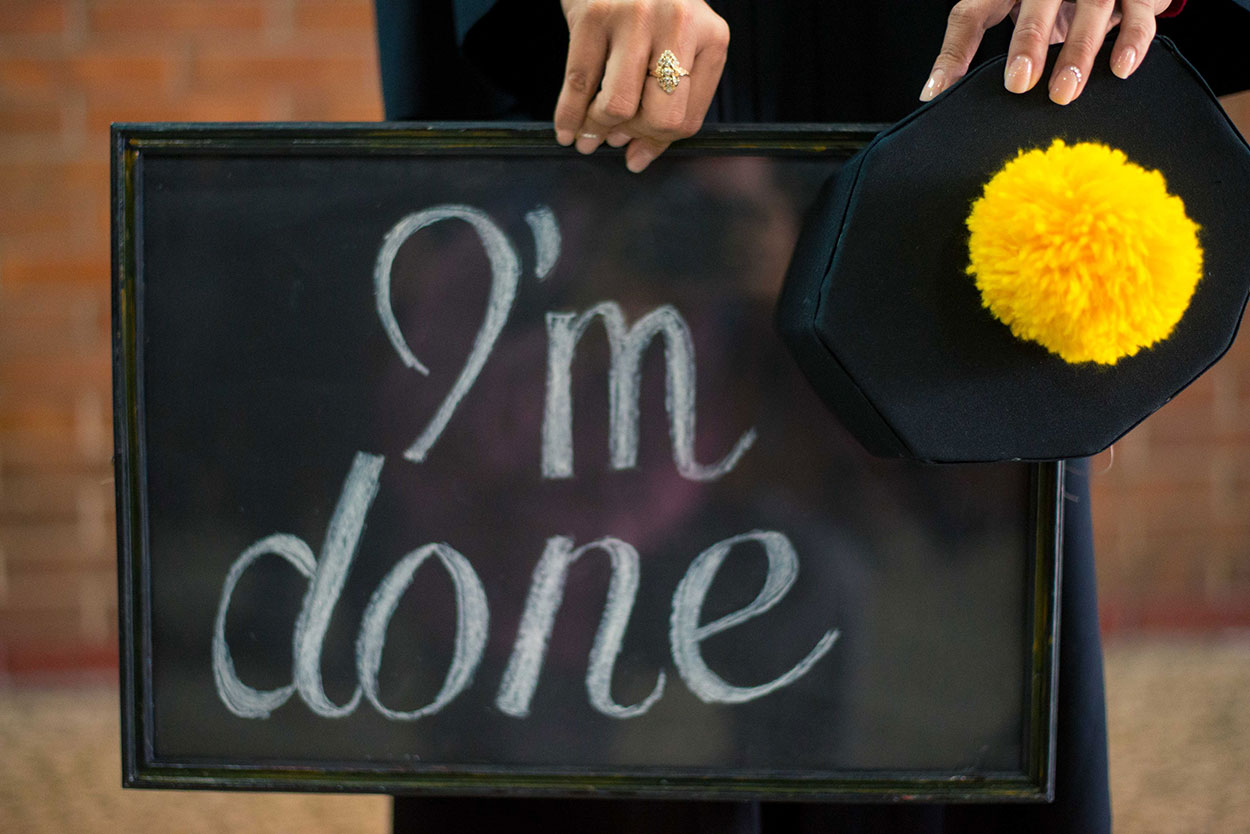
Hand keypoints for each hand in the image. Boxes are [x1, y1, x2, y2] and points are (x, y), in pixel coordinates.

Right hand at [554, 0, 729, 172]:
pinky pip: (578, 83)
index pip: (688, 118)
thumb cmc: (650, 7)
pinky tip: (565, 130)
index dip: (657, 142)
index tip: (634, 150)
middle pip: (659, 117)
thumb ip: (668, 102)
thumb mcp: (676, 44)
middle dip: (630, 135)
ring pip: (618, 105)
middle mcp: (679, 25)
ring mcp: (635, 18)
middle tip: (612, 137)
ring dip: (597, 128)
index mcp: (710, 37)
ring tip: (587, 133)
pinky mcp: (593, 14)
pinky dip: (568, 116)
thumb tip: (637, 161)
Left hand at [921, 0, 1173, 105]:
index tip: (943, 90)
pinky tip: (1120, 69)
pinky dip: (1132, 41)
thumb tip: (933, 93)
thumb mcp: (997, 11)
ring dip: (1079, 51)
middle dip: (1029, 42)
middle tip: (1019, 83)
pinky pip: (1137, 13)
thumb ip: (964, 48)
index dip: (957, 50)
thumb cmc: (1038, 0)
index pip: (972, 12)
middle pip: (1040, 2)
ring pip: (1091, 8)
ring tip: (1064, 92)